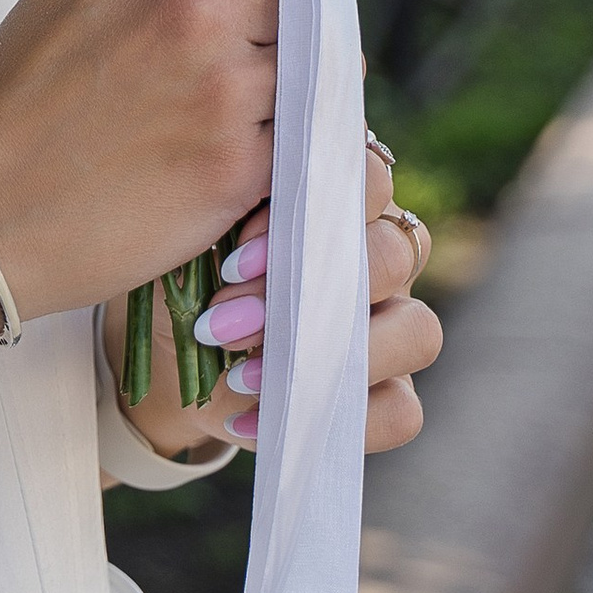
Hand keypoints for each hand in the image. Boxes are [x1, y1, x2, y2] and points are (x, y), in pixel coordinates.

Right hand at [0, 0, 277, 337]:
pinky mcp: (238, 165)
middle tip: (243, 70)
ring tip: (226, 123)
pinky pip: (299, 143)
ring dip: (284, 98)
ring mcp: (223, 86)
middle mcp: (193, 4)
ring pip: (310, 73)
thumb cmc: (12, 103)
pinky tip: (226, 166)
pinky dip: (277, 155)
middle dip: (282, 32)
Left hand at [186, 147, 441, 453]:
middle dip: (308, 292)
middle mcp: (380, 255)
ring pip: (418, 331)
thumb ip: (232, 220)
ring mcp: (395, 325)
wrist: (174, 352)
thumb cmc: (193, 274)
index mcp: (341, 200)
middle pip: (395, 253)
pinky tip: (253, 417)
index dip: (310, 214)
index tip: (234, 258)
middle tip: (225, 322)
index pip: (369, 176)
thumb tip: (249, 249)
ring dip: (330, 357)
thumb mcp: (199, 240)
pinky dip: (327, 416)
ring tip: (242, 375)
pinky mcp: (391, 393)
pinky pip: (402, 410)